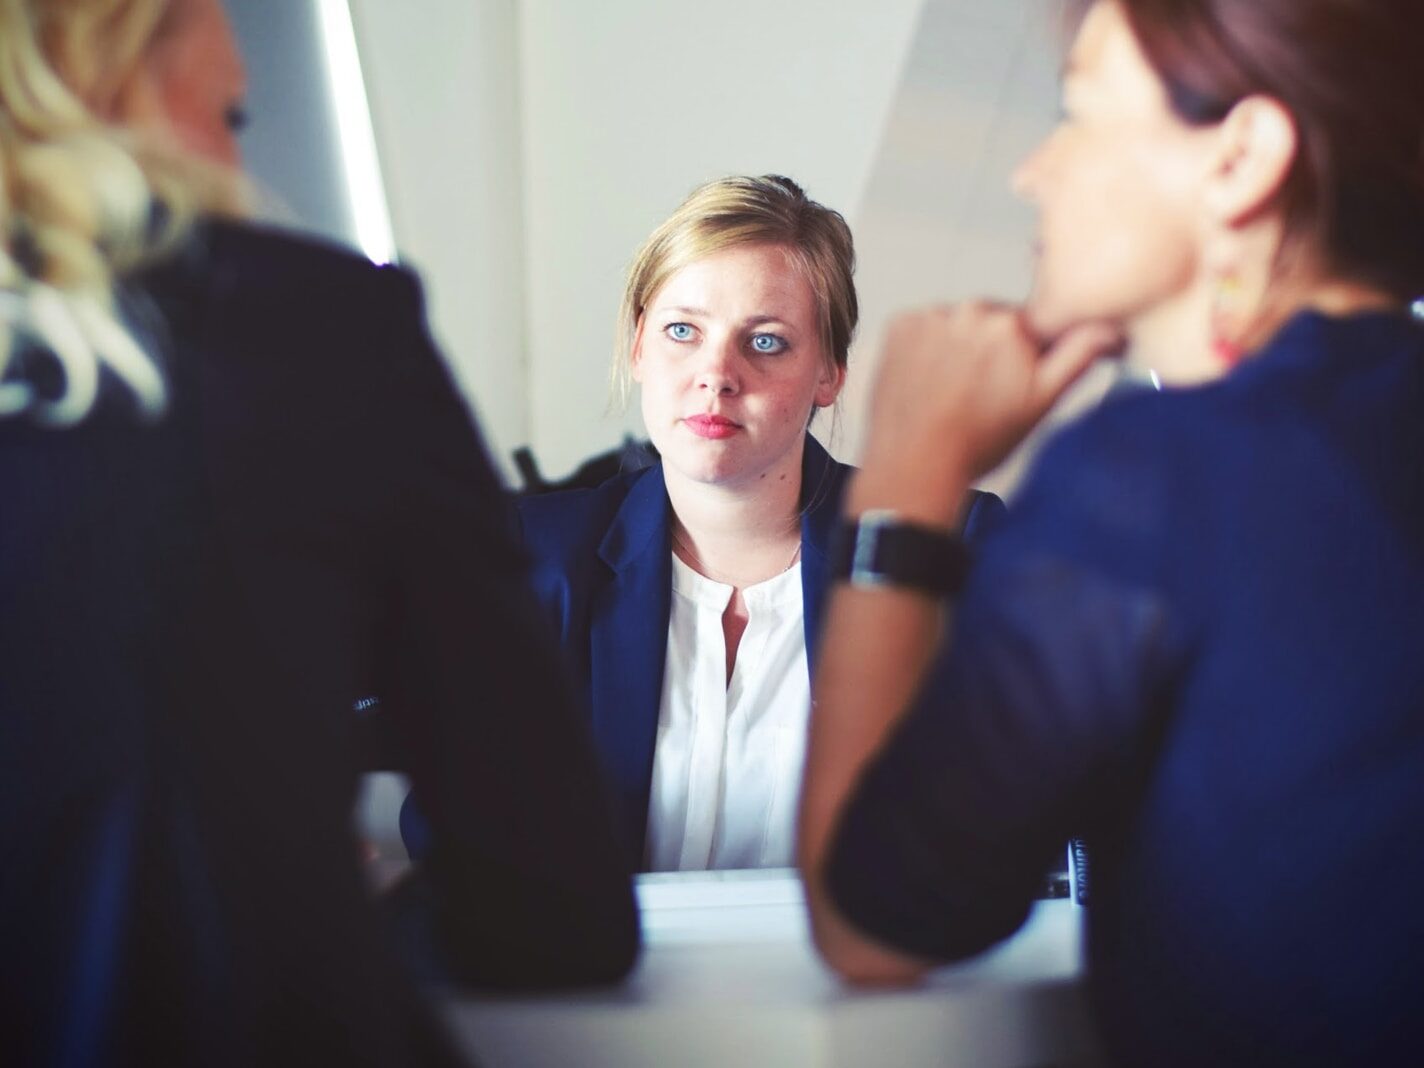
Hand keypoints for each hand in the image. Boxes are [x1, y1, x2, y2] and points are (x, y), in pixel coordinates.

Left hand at [862, 302, 1120, 491]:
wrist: (915, 464)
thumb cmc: (977, 442)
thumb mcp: (1041, 402)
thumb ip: (1078, 355)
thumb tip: (1110, 327)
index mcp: (1012, 324)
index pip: (1030, 326)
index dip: (1024, 355)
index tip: (1011, 380)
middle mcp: (970, 310)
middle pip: (991, 322)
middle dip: (990, 349)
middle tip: (979, 393)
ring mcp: (930, 316)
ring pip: (956, 324)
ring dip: (956, 347)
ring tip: (950, 391)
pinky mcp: (899, 325)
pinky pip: (922, 327)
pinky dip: (924, 348)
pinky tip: (927, 381)